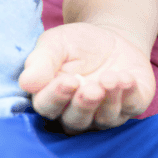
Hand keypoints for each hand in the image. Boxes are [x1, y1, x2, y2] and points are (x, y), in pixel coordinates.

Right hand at [19, 22, 155, 132]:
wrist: (111, 36)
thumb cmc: (76, 43)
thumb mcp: (55, 43)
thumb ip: (41, 61)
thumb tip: (26, 82)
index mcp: (53, 98)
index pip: (48, 106)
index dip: (56, 96)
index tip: (67, 80)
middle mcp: (78, 113)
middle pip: (75, 120)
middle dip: (83, 105)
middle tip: (90, 88)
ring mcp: (106, 113)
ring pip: (104, 119)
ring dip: (108, 100)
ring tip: (110, 78)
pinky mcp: (131, 105)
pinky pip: (131, 107)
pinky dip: (130, 95)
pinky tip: (127, 78)